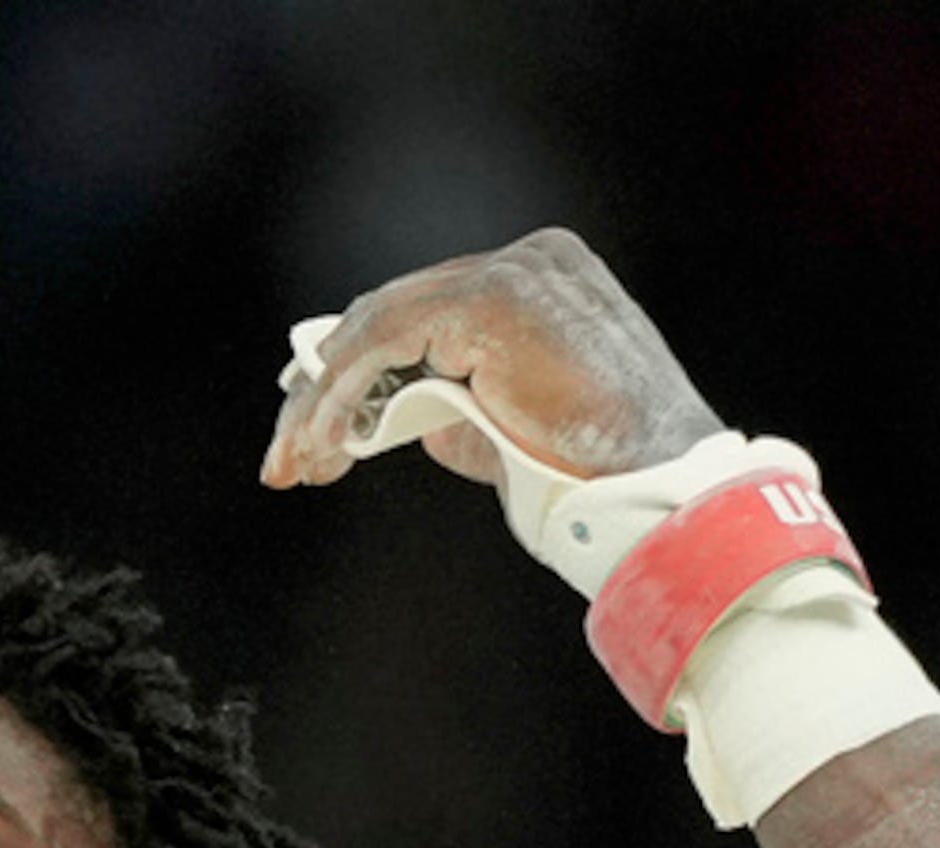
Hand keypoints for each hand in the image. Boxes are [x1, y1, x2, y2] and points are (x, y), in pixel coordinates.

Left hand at [260, 228, 724, 495]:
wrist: (653, 493)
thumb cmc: (594, 475)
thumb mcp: (506, 429)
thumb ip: (452, 402)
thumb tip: (390, 409)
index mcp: (541, 281)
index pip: (422, 315)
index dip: (354, 372)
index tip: (312, 432)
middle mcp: (530, 260)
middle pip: (392, 314)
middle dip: (327, 389)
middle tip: (286, 457)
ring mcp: (515, 271)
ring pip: (382, 323)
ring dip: (324, 398)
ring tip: (292, 461)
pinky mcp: (495, 298)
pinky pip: (390, 337)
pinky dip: (345, 390)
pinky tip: (319, 439)